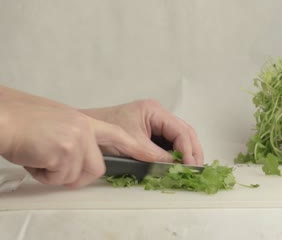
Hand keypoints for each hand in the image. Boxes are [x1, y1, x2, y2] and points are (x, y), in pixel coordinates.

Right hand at [2, 104, 141, 187]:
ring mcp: (76, 140)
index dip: (133, 146)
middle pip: (97, 167)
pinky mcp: (65, 152)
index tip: (152, 155)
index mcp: (84, 121)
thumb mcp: (58, 122)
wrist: (4, 122)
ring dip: (54, 175)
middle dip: (76, 176)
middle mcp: (84, 129)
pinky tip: (34, 159)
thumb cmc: (23, 123)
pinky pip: (58, 178)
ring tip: (39, 158)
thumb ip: (75, 137)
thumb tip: (78, 159)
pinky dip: (43, 176)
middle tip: (55, 170)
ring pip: (75, 176)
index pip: (116, 134)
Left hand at [81, 100, 203, 164]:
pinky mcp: (150, 132)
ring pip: (179, 137)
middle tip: (197, 169)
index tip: (190, 165)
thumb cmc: (103, 131)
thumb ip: (155, 155)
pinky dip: (176, 153)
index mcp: (154, 111)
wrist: (84, 131)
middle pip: (184, 132)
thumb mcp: (132, 144)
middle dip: (192, 150)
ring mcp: (154, 123)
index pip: (180, 130)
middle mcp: (157, 114)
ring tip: (191, 168)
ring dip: (186, 152)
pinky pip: (169, 142)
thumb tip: (175, 166)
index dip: (188, 149)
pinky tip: (179, 163)